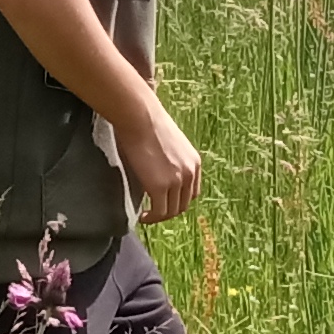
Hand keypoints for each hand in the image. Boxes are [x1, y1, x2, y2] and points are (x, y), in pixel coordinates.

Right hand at [117, 101, 203, 221]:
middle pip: (183, 204)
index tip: (164, 202)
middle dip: (168, 211)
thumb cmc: (146, 122)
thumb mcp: (169, 143)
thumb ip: (170, 159)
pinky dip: (151, 218)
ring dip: (159, 217)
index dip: (178, 201)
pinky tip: (142, 216)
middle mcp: (190, 172)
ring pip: (172, 211)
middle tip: (152, 212)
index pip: (192, 192)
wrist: (139, 116)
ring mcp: (177, 180)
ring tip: (146, 216)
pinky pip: (159, 212)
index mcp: (194, 162)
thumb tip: (158, 168)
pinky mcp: (160, 186)